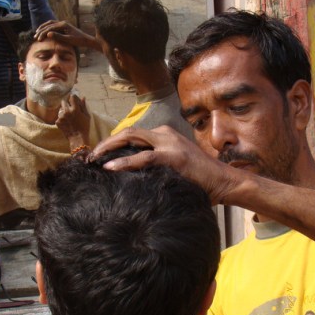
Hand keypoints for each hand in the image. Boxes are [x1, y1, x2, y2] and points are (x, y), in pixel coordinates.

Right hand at [34, 20, 101, 51]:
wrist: (86, 40)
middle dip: (41, 30)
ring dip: (43, 28)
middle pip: (49, 24)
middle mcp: (62, 23)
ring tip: (38, 33)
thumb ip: (58, 36)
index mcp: (63, 25)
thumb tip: (48, 34)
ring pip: (50, 23)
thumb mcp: (68, 39)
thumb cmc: (78, 41)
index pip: (50, 28)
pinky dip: (48, 28)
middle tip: (35, 36)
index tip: (38, 39)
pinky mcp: (64, 27)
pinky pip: (54, 25)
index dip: (43, 33)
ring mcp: (63, 24)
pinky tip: (45, 32)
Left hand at [56, 94, 91, 150]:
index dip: (73, 98)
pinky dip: (62, 119)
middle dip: (67, 104)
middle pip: (64, 101)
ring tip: (69, 118)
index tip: (74, 101)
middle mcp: (67, 111)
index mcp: (75, 109)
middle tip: (71, 110)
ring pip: (61, 109)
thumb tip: (83, 97)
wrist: (78, 139)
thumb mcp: (87, 116)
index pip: (72, 96)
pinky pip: (59, 117)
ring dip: (64, 112)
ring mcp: (61, 117)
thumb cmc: (85, 127)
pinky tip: (67, 123)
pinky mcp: (57, 122)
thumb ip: (84, 106)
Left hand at [90, 126, 237, 204]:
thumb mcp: (173, 168)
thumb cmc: (199, 180)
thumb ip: (155, 167)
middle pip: (128, 132)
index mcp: (164, 135)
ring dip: (109, 148)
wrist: (224, 182)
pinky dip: (125, 162)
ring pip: (132, 138)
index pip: (133, 135)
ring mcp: (169, 143)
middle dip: (106, 143)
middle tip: (90, 157)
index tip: (99, 156)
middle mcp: (165, 134)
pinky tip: (111, 167)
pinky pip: (144, 157)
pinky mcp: (173, 157)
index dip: (113, 143)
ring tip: (94, 159)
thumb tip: (131, 178)